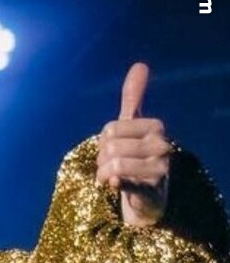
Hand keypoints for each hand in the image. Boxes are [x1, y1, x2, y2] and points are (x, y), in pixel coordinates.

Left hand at [95, 62, 170, 228]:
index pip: (111, 129)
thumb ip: (134, 98)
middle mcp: (161, 145)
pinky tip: (111, 184)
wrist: (148, 197)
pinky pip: (125, 183)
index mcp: (155, 127)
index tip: (108, 149)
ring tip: (106, 177)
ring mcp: (158, 169)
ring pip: (114, 165)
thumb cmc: (136, 157)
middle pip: (111, 147)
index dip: (102, 141)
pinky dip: (114, 183)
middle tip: (105, 167)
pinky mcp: (151, 191)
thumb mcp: (133, 126)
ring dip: (102, 174)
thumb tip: (140, 65)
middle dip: (101, 159)